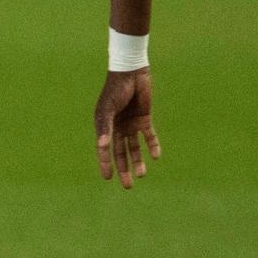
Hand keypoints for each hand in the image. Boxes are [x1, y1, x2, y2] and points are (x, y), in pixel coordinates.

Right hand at [94, 68, 160, 188]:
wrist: (131, 72)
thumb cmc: (115, 90)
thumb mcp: (108, 109)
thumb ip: (105, 127)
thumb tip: (101, 146)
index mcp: (104, 126)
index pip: (105, 149)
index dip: (106, 164)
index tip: (108, 178)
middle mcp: (117, 127)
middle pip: (120, 152)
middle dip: (124, 169)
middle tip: (127, 185)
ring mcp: (130, 123)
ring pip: (134, 147)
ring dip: (138, 160)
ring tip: (142, 174)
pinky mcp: (144, 118)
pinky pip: (149, 136)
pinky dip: (152, 145)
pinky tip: (156, 156)